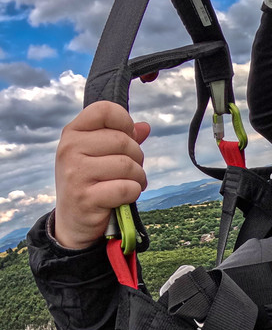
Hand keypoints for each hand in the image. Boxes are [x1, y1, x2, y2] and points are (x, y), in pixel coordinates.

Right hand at [53, 101, 149, 249]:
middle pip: (123, 141)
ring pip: (128, 165)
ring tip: (130, 184)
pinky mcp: (86, 197)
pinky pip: (127, 188)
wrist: (73, 220)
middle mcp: (70, 149)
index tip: (128, 138)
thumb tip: (144, 127)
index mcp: (73, 133)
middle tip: (131, 171)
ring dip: (138, 177)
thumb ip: (121, 139)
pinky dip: (134, 192)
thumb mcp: (99, 155)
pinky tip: (125, 196)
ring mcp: (76, 173)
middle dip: (137, 158)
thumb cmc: (91, 182)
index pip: (105, 110)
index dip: (125, 122)